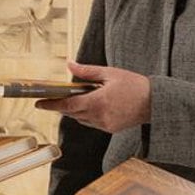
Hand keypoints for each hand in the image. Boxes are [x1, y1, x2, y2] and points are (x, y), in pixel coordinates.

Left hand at [34, 61, 149, 133]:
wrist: (155, 102)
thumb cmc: (134, 85)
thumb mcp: (109, 73)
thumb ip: (86, 71)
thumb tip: (69, 64)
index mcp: (97, 101)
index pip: (67, 105)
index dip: (51, 105)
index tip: (39, 104)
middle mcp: (99, 116)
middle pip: (71, 113)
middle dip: (61, 106)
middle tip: (53, 98)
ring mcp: (104, 125)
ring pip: (81, 119)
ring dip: (75, 110)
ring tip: (77, 98)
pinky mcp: (110, 129)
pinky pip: (91, 123)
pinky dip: (87, 115)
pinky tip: (92, 105)